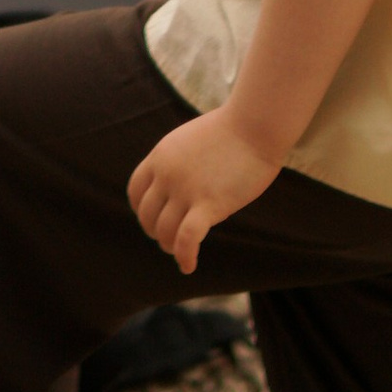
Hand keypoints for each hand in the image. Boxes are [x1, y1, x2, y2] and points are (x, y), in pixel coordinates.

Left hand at [127, 108, 280, 274]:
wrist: (255, 124)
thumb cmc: (231, 131)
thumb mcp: (190, 140)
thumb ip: (177, 162)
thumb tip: (174, 187)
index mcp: (160, 156)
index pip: (135, 192)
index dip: (142, 211)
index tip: (156, 219)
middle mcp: (167, 174)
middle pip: (148, 216)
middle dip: (156, 232)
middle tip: (171, 238)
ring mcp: (186, 190)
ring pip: (164, 232)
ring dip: (170, 247)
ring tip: (182, 252)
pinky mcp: (209, 204)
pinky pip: (187, 240)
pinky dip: (185, 257)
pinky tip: (189, 266)